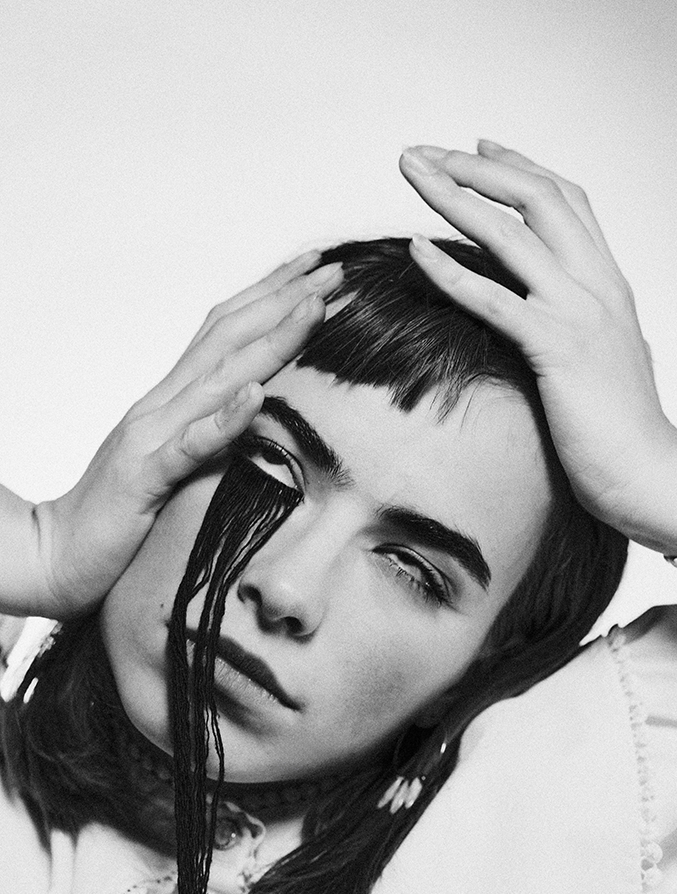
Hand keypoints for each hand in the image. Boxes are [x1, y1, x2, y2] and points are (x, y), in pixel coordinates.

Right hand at [16, 252, 342, 616]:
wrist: (56, 555)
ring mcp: (150, 436)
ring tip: (314, 309)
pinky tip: (255, 396)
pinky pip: (188, 445)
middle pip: (228, 336)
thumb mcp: (174, 468)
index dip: (271, 297)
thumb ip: (207, 436)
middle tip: (335, 269)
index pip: (226, 333)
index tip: (317, 271)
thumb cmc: (119, 517)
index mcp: (170, 401)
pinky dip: (223, 418)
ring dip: (270, 340)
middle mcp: (161, 405)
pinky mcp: (145, 477)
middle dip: (284, 299)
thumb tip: (257, 417)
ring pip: (217, 377)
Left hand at [399, 142, 676, 554]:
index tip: (475, 145)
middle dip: (475, 165)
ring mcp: (580, 313)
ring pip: (513, 233)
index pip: (566, 200)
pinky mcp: (559, 349)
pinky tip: (416, 249)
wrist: (649, 474)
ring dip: (455, 195)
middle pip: (537, 196)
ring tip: (411, 173)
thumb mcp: (605, 361)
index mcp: (609, 283)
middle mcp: (598, 284)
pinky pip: (496, 298)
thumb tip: (566, 326)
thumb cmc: (623, 430)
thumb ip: (586, 329)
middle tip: (421, 152)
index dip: (518, 167)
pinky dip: (453, 270)